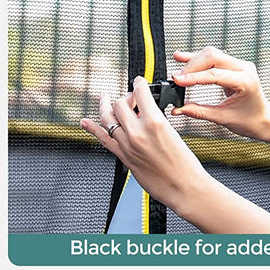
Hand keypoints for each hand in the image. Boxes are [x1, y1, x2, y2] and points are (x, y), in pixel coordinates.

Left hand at [81, 77, 209, 212]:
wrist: (185, 188)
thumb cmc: (184, 163)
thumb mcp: (172, 131)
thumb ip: (154, 118)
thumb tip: (143, 109)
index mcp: (155, 122)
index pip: (139, 92)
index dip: (138, 83)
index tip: (138, 82)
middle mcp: (138, 132)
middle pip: (120, 103)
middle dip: (125, 98)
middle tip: (130, 99)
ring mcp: (128, 145)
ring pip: (108, 118)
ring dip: (106, 106)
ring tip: (104, 98)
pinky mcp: (124, 157)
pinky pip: (103, 139)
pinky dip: (92, 128)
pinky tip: (85, 122)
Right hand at [170, 47, 269, 139]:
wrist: (264, 119)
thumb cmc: (250, 120)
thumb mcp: (223, 118)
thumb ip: (199, 112)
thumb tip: (178, 109)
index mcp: (246, 82)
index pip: (214, 74)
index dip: (194, 77)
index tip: (177, 80)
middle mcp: (244, 68)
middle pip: (212, 57)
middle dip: (192, 66)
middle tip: (177, 78)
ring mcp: (239, 64)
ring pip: (211, 53)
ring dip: (193, 60)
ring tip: (179, 68)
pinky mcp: (233, 63)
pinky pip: (213, 56)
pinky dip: (198, 59)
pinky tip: (184, 57)